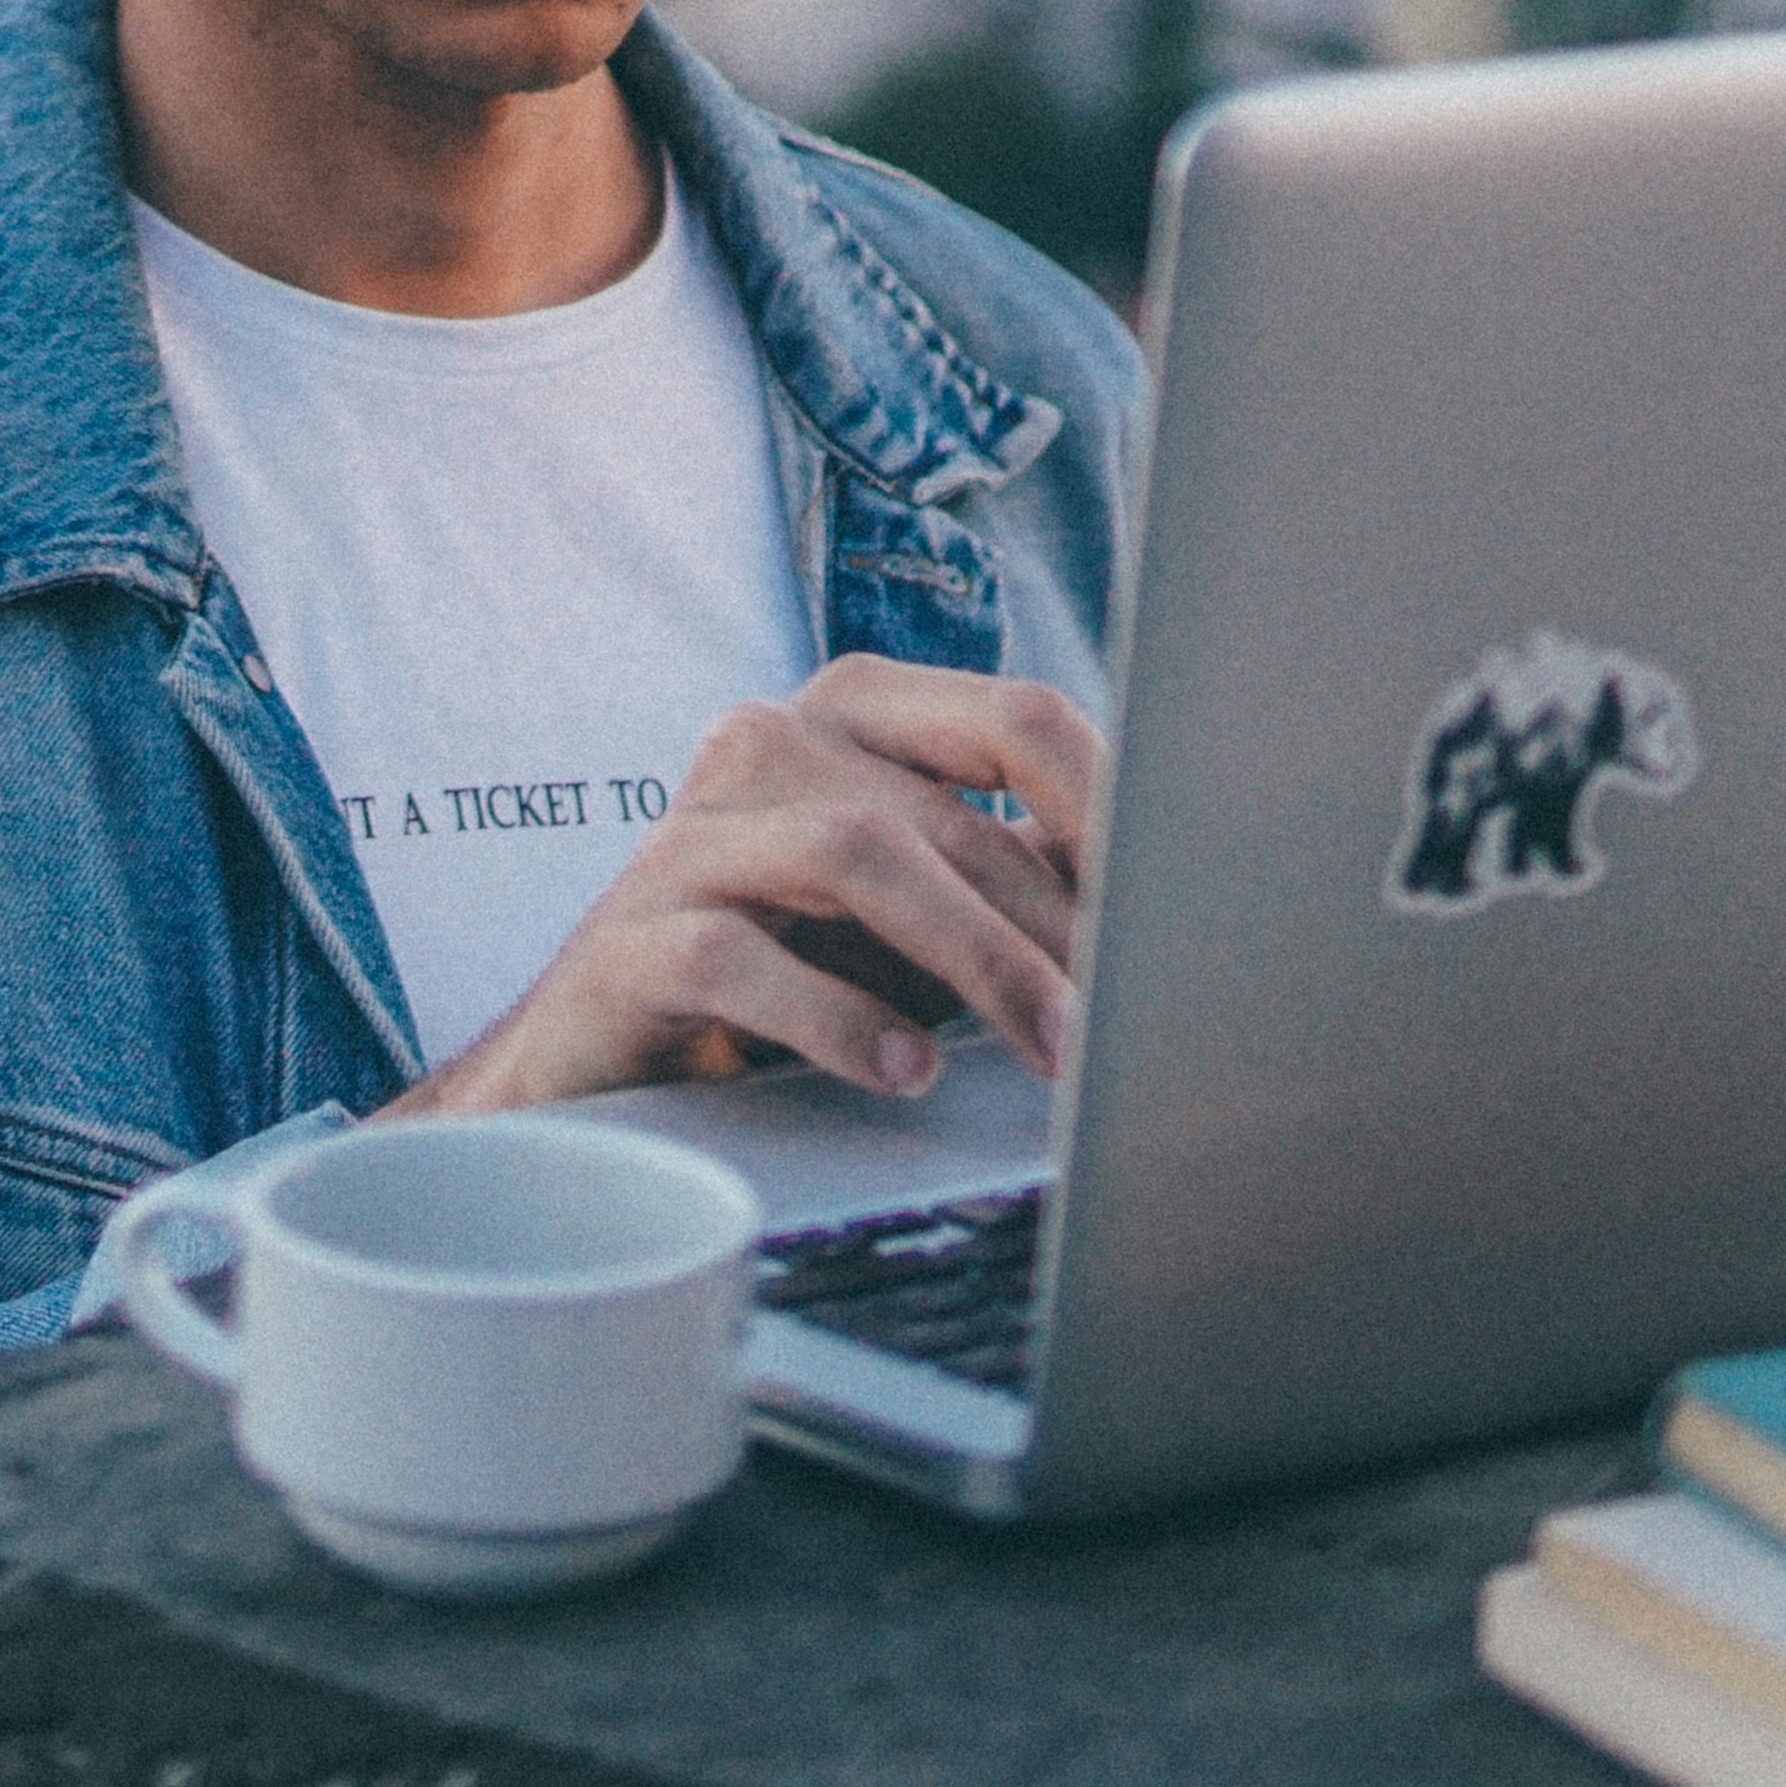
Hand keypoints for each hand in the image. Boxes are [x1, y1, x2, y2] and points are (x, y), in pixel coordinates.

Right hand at [384, 659, 1103, 1111]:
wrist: (610, 1064)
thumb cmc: (792, 973)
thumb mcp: (918, 917)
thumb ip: (1015, 882)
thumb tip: (1174, 909)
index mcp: (853, 717)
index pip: (1014, 720)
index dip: (1109, 815)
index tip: (1172, 917)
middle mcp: (766, 746)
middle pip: (950, 811)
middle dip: (1056, 929)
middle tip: (1126, 1029)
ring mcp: (689, 838)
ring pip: (858, 850)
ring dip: (976, 959)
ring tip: (1046, 1054)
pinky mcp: (629, 938)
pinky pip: (739, 955)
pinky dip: (839, 1017)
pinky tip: (903, 1069)